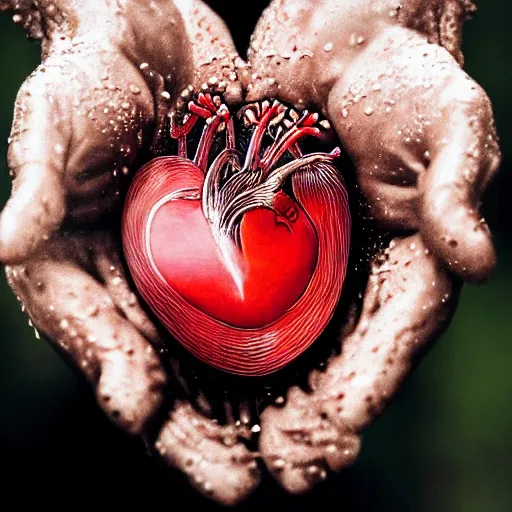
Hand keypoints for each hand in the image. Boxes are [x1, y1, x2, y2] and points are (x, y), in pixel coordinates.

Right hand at [1, 0, 257, 504]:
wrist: (148, 38)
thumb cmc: (88, 75)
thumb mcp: (55, 118)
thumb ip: (39, 181)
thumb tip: (8, 238)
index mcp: (80, 275)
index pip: (110, 360)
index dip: (144, 407)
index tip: (187, 450)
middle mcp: (134, 287)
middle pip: (169, 381)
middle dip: (207, 437)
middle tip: (254, 484)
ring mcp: (183, 274)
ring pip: (218, 360)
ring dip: (255, 410)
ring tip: (303, 452)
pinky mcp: (226, 251)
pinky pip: (255, 310)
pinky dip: (281, 350)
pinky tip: (316, 381)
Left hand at [247, 0, 499, 491]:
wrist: (340, 38)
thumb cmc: (402, 74)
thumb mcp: (447, 121)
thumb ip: (456, 188)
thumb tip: (478, 258)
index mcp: (414, 253)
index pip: (398, 333)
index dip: (371, 384)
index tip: (338, 432)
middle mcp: (364, 267)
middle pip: (343, 355)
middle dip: (317, 413)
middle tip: (286, 466)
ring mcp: (316, 258)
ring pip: (296, 341)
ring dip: (273, 395)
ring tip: (244, 448)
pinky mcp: (271, 237)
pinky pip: (252, 299)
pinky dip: (236, 342)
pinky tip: (211, 377)